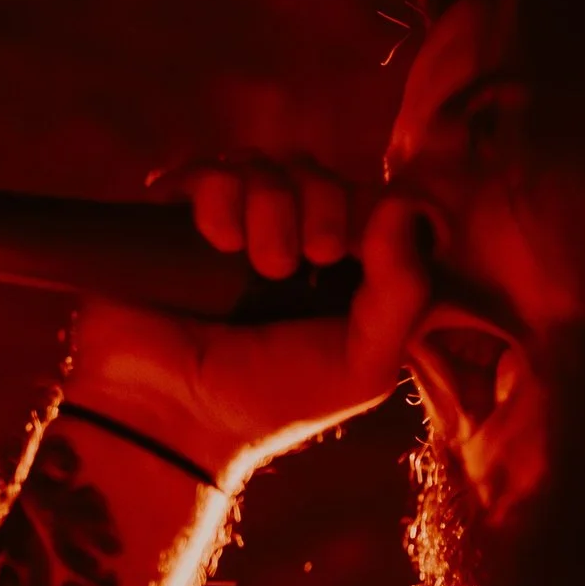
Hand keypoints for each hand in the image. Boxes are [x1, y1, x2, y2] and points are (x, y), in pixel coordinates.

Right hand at [64, 156, 433, 482]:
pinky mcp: (177, 215)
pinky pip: (209, 171)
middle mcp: (290, 233)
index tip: (355, 253)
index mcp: (344, 266)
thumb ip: (403, 293)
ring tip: (263, 265)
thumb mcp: (363, 364)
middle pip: (322, 174)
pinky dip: (220, 196)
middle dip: (326, 204)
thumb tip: (407, 203)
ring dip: (274, 205)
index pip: (373, 199)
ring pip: (267, 165)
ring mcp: (232, 220)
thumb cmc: (276, 400)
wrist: (179, 420)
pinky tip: (220, 240)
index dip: (373, 209)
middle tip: (314, 256)